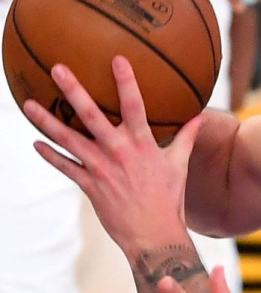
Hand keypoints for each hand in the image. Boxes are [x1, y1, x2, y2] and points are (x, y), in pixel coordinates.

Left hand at [21, 56, 201, 256]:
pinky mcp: (89, 185)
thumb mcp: (180, 165)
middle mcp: (118, 152)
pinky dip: (50, 155)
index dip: (126, 82)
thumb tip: (200, 118)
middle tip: (57, 69)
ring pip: (68, 139)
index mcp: (142, 144)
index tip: (116, 59)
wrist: (154, 233)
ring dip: (47, 121)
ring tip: (29, 104)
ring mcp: (100, 168)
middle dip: (73, 90)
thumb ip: (186, 138)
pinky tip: (35, 144)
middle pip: (91, 115)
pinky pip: (65, 167)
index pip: (134, 106)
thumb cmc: (169, 198)